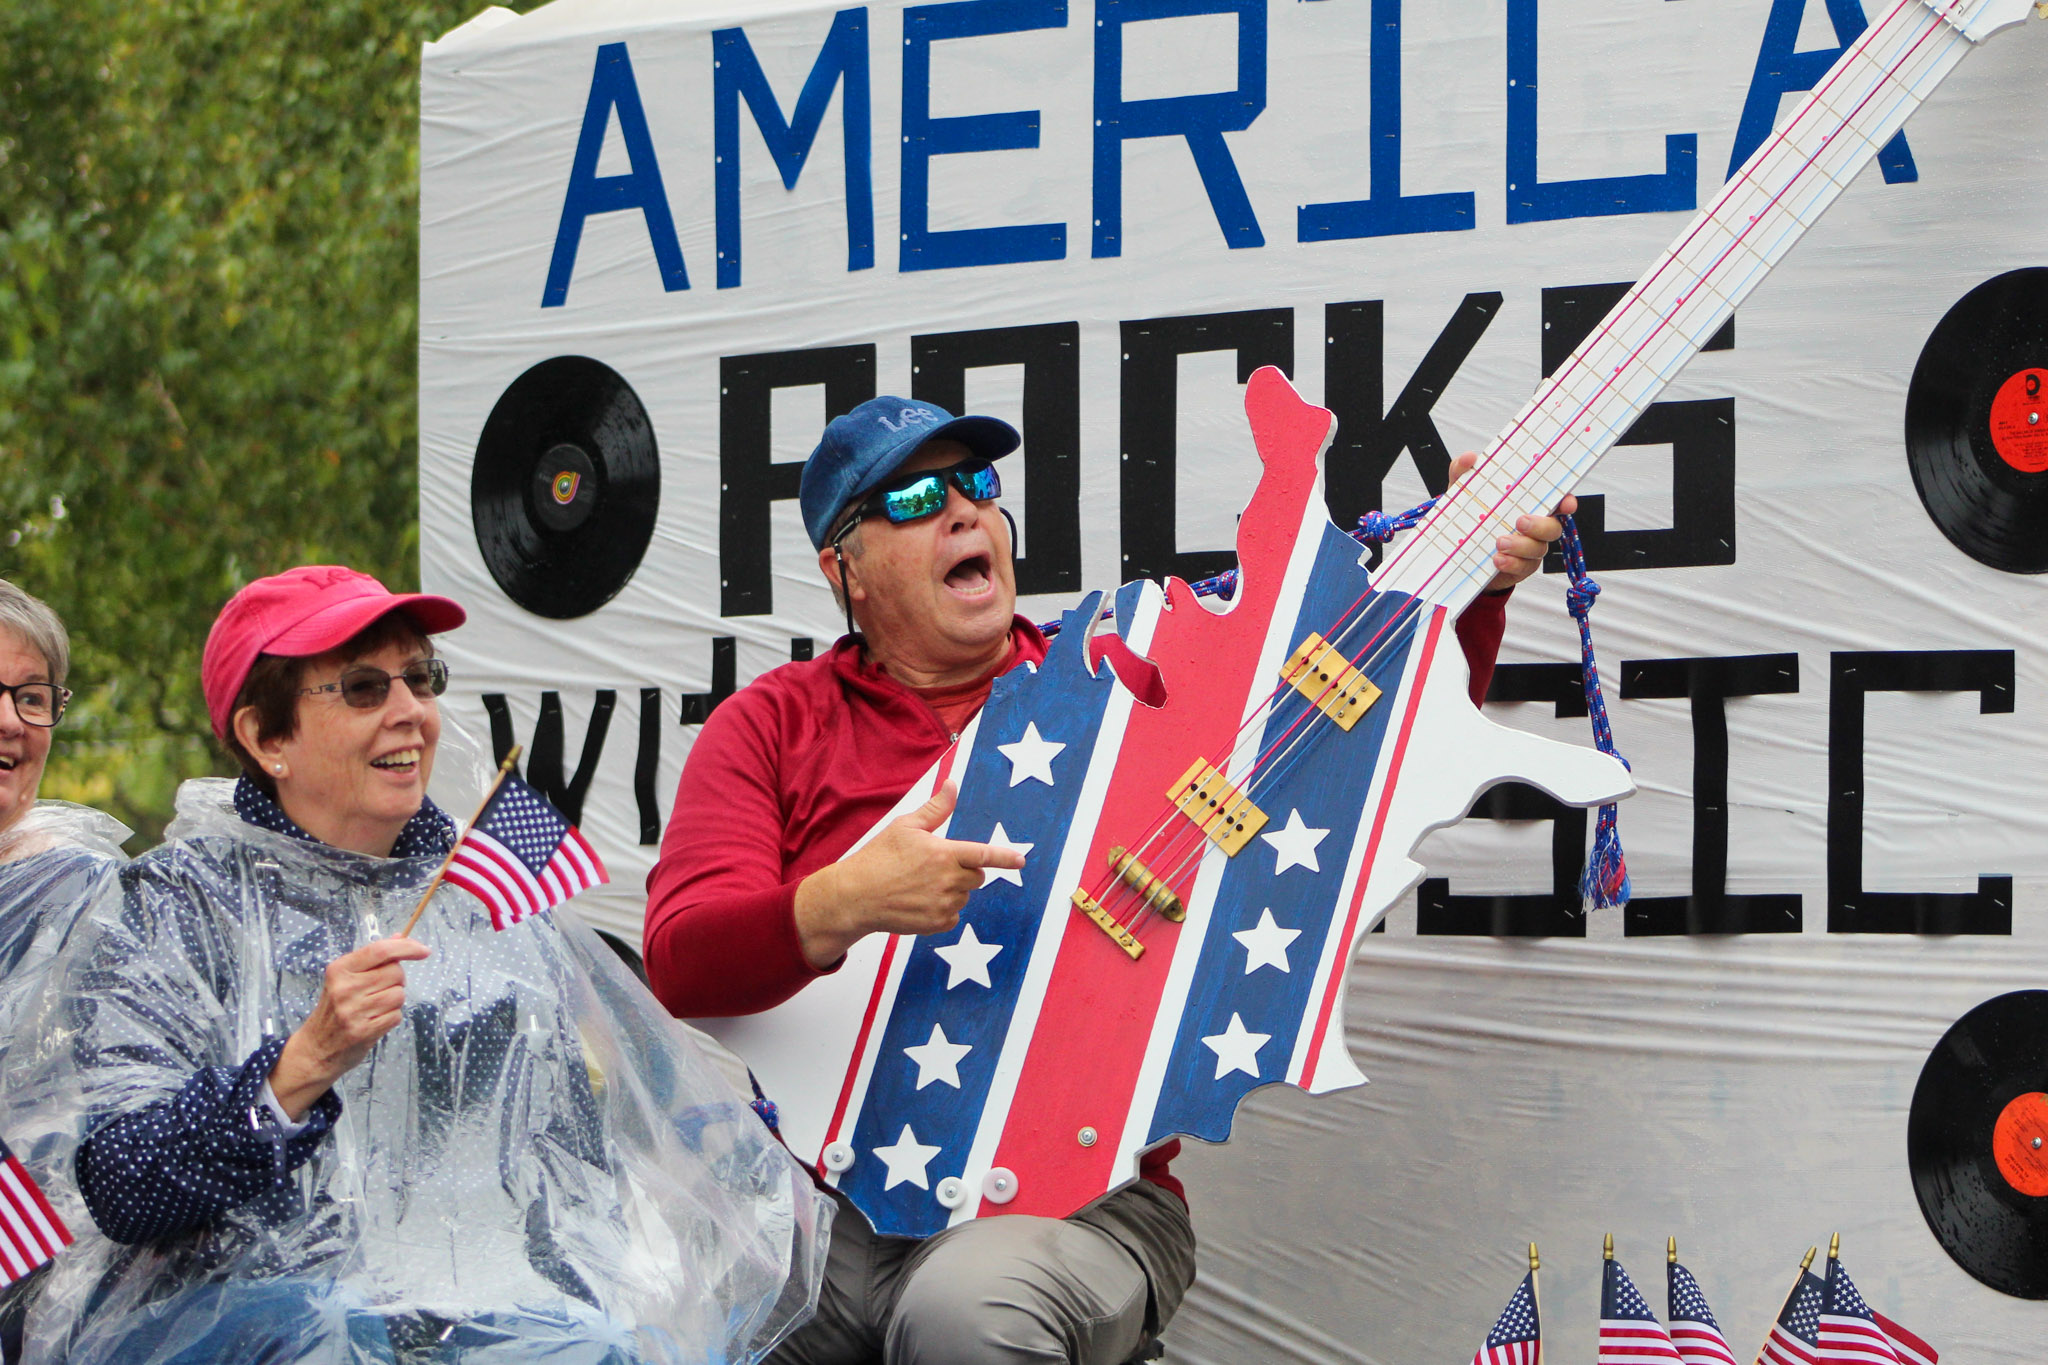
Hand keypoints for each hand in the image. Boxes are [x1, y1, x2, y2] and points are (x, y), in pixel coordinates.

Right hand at [269, 937, 430, 1119]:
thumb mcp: (345, 979)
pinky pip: (396, 1016)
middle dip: (397, 980)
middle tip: (380, 990)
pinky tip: (374, 1021)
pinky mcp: (363, 1031)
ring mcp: (353, 1011)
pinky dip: (391, 1017)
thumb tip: (400, 937)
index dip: (407, 947)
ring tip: (375, 1008)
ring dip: (394, 1001)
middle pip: (395, 972)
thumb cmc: (334, 1009)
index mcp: (340, 969)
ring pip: (399, 995)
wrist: (315, 1048)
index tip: (423, 950)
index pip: (381, 950)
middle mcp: (345, 988)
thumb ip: (372, 958)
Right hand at [793, 782, 1026, 968]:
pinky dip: (942, 909)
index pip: (983, 855)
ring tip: (920, 885)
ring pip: (964, 896)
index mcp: (944, 853)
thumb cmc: (879, 858)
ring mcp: (944, 904)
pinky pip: (953, 915)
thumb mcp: (905, 827)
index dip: (1005, 857)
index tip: (1021, 860)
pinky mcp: (937, 924)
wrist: (855, 896)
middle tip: (935, 867)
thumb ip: (936, 809)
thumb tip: (952, 784)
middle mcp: (948, 881)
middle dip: (965, 871)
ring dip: (952, 890)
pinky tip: (919, 902)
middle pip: (976, 877)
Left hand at [1448, 450, 1578, 592]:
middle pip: (1553, 527)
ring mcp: (1529, 548)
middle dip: (1540, 525)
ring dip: (1521, 546)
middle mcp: (1534, 527)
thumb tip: (1470, 458)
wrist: (1458, 550)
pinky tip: (1498, 560)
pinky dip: (1511, 564)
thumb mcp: (1464, 491)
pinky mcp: (1519, 567)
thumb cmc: (1472, 515)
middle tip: (1520, 522)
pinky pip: (1523, 567)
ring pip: (1538, 549)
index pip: (1555, 500)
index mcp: (1528, 504)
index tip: (1566, 504)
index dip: (1566, 502)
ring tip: (1499, 543)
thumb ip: (1463, 471)